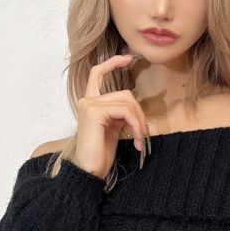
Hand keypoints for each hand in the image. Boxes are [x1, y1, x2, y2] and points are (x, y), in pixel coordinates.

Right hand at [73, 52, 148, 179]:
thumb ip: (119, 114)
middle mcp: (87, 100)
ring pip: (127, 102)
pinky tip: (135, 140)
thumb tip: (135, 107)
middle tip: (143, 133)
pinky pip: (125, 111)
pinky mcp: (95, 111)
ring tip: (139, 139)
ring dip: (139, 122)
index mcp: (90, 103)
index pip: (98, 73)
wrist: (88, 171)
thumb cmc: (99, 155)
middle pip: (124, 94)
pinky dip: (135, 125)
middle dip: (139, 113)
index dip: (112, 63)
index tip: (128, 58)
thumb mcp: (112, 129)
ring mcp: (89, 104)